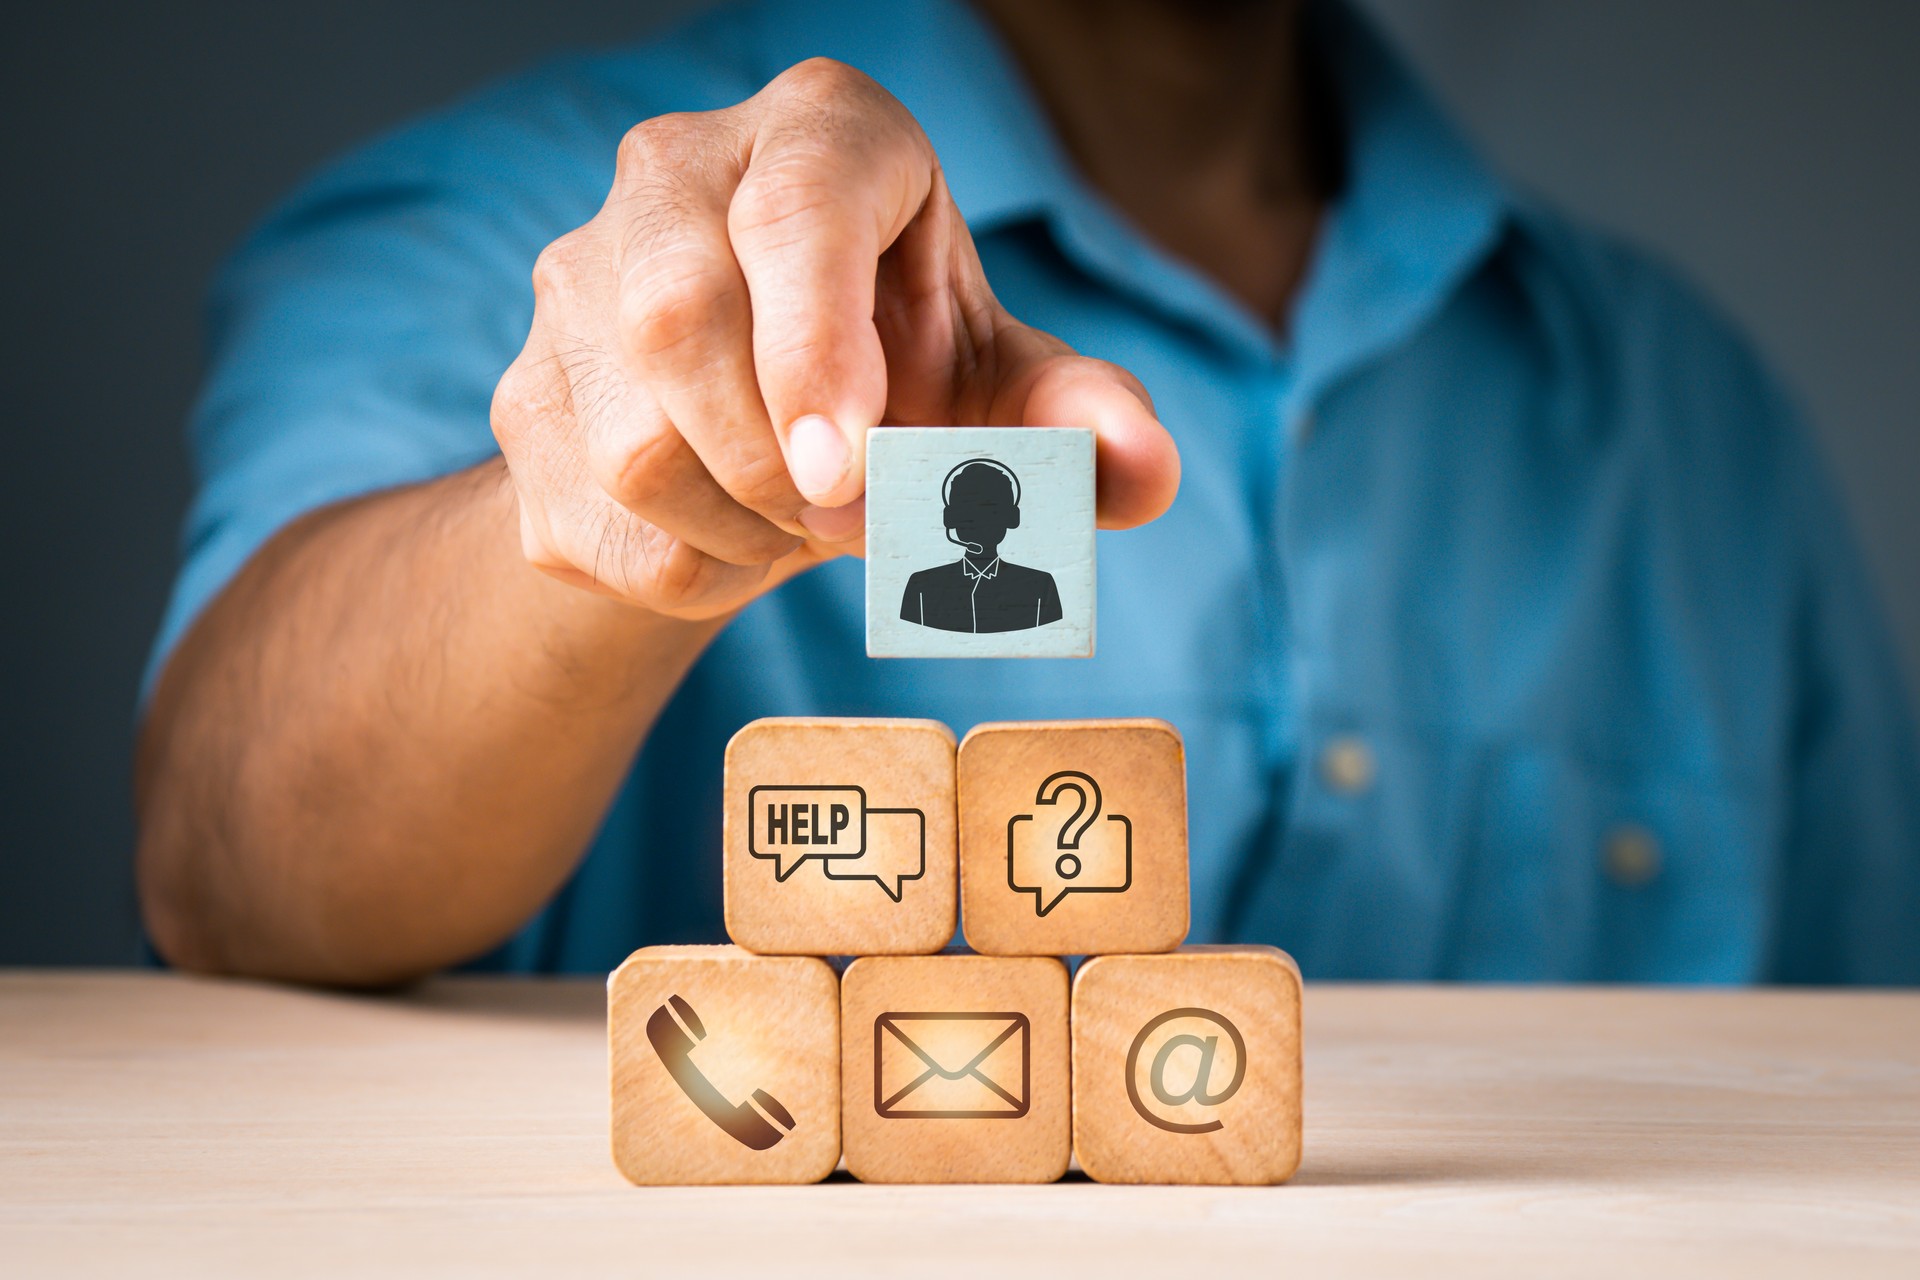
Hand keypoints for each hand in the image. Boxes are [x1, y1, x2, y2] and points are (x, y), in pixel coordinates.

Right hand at [491, 58, 1179, 617]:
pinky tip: (738, 540)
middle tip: (859, 522)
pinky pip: (596, 524)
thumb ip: (1074, 417)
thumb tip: (1140, 466)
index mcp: (815, 134)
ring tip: (806, 523)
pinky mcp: (523, 398)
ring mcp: (572, 284)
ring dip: (748, 531)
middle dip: (785, 467)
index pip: (793, 209)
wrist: (755, 436)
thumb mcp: (995, 383)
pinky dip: (693, 570)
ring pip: (632, 444)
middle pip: (678, 322)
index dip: (817, 345)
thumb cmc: (898, 376)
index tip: (852, 469)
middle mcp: (672, 175)